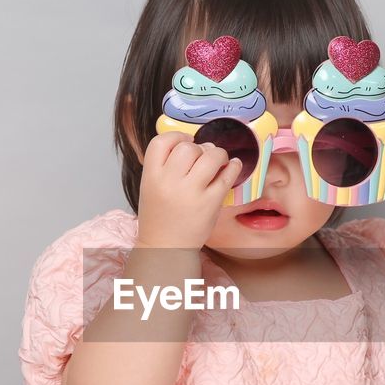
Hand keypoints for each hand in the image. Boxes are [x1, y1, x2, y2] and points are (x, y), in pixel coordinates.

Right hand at [136, 131, 242, 249]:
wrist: (165, 248)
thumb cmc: (160, 217)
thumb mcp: (151, 186)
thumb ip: (165, 165)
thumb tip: (194, 143)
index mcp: (151, 176)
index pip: (161, 142)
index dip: (176, 136)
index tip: (186, 141)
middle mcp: (169, 182)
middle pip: (188, 147)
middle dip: (199, 148)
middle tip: (204, 156)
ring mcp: (191, 192)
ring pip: (210, 156)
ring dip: (218, 153)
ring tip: (219, 160)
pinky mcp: (210, 203)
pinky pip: (227, 175)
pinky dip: (234, 166)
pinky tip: (234, 165)